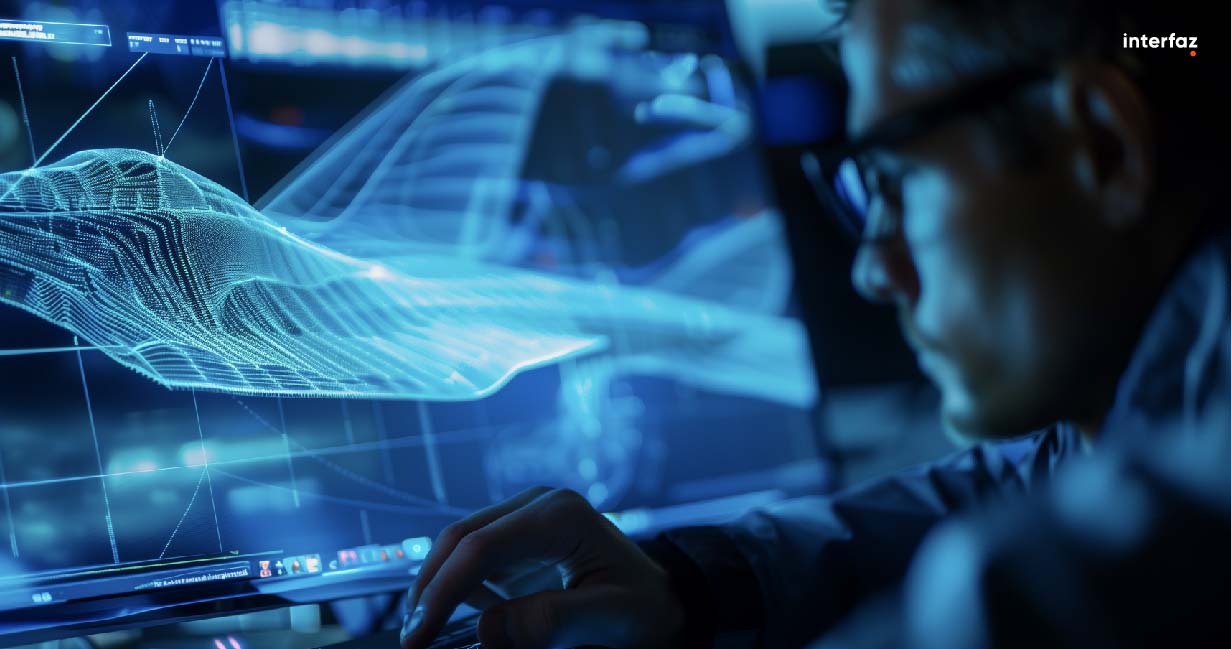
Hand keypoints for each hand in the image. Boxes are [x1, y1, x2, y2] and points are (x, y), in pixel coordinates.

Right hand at [400, 487, 684, 648]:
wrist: (663, 598)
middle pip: (460, 538)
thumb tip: (485, 631)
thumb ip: (549, 622)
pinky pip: (473, 558)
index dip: (443, 590)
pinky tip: (448, 620)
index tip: (420, 636)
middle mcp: (538, 505)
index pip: (482, 546)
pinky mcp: (518, 536)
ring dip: (435, 587)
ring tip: (420, 634)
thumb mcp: (608, 618)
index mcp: (561, 515)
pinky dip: (454, 587)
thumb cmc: (643, 607)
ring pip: (459, 545)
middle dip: (429, 589)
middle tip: (411, 641)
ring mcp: (526, 516)